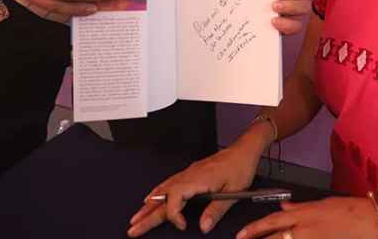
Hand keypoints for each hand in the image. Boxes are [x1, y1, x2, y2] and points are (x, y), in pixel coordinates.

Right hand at [127, 141, 263, 236]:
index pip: (174, 198)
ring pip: (162, 190)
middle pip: (163, 196)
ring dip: (148, 204)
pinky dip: (157, 193)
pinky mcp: (191, 173)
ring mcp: (188, 173)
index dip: (174, 215)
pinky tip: (152, 197)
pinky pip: (168, 184)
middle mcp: (189, 175)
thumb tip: (203, 227)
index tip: (182, 225)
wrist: (244, 150)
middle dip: (146, 214)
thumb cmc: (240, 167)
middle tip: (132, 228)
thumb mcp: (234, 191)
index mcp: (198, 179)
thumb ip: (216, 210)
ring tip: (136, 217)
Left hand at [236, 197, 377, 238]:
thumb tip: (283, 209)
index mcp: (303, 214)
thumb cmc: (350, 210)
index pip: (272, 221)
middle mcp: (304, 229)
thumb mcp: (322, 203)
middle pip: (274, 238)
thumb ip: (300, 208)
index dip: (254, 229)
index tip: (240, 235)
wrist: (372, 221)